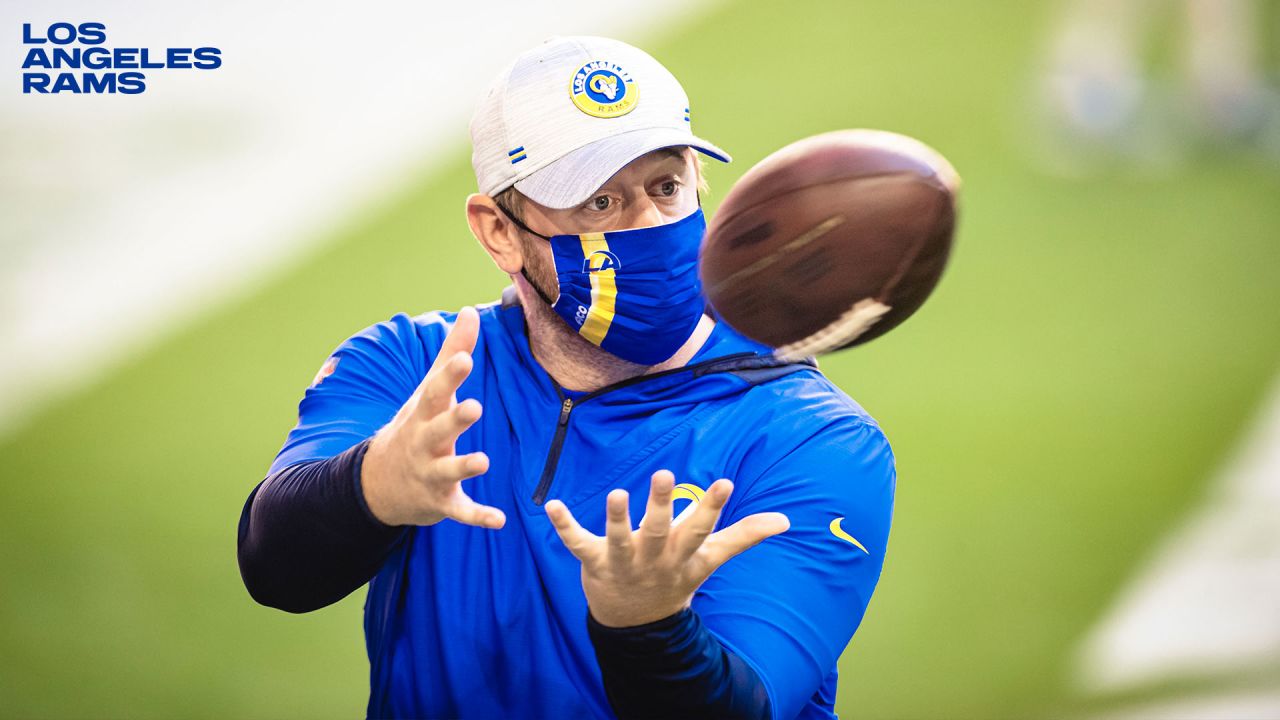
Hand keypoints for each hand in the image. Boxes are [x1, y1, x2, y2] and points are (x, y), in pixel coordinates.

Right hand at [360, 306, 504, 528]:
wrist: (379, 484)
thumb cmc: (415, 425)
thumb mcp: (429, 391)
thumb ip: (453, 352)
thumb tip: (472, 311)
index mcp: (425, 413)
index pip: (436, 390)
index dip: (450, 374)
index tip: (464, 357)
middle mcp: (425, 442)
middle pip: (438, 428)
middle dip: (454, 419)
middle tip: (473, 406)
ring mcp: (431, 473)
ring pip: (448, 470)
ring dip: (465, 466)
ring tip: (483, 461)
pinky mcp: (441, 501)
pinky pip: (460, 510)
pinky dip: (478, 516)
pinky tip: (500, 520)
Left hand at [545, 470, 788, 627]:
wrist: (638, 624)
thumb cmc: (676, 578)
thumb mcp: (709, 560)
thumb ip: (743, 536)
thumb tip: (784, 521)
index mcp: (683, 554)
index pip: (701, 529)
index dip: (712, 507)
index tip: (724, 482)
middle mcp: (654, 558)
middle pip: (658, 531)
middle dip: (660, 504)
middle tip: (662, 473)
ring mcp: (623, 562)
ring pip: (618, 539)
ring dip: (616, 518)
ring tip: (615, 493)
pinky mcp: (593, 563)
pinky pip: (577, 543)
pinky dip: (564, 526)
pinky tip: (550, 505)